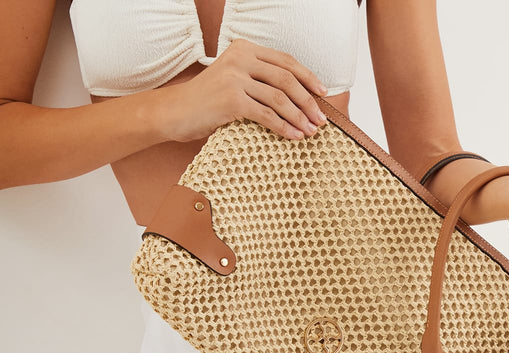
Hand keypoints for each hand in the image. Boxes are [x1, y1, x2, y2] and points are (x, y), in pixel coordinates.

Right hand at [155, 40, 328, 141]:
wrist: (175, 112)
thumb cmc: (207, 102)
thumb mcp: (233, 80)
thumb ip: (258, 80)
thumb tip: (295, 98)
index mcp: (244, 48)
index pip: (285, 61)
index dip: (308, 77)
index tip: (322, 94)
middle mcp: (240, 58)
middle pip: (287, 79)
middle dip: (308, 101)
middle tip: (321, 119)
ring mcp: (235, 78)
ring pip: (280, 98)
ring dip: (300, 117)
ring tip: (311, 131)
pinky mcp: (232, 100)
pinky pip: (267, 115)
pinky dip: (284, 127)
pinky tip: (294, 136)